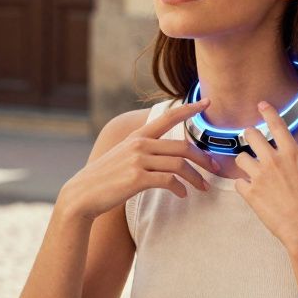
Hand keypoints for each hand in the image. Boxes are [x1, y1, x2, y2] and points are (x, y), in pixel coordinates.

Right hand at [60, 99, 220, 219]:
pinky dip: (180, 188)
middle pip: (182, 146)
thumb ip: (141, 151)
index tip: (206, 102)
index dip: (189, 109)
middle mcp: (139, 144)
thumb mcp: (122, 156)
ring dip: (196, 177)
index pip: (167, 117)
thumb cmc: (104, 179)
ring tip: (203, 187)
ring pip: (179, 165)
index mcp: (137, 136)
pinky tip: (182, 195)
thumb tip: (163, 156)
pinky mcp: (137, 178)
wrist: (81, 195)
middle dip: (203, 158)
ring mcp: (138, 160)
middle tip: (215, 168)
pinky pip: (169, 181)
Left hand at [233, 102, 297, 248]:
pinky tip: (250, 190)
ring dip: (244, 161)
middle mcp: (273, 160)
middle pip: (251, 136)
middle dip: (249, 135)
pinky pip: (238, 182)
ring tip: (250, 169)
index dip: (267, 112)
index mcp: (292, 154)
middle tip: (250, 139)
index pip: (277, 125)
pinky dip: (242, 185)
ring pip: (240, 158)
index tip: (261, 105)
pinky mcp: (250, 193)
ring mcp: (259, 176)